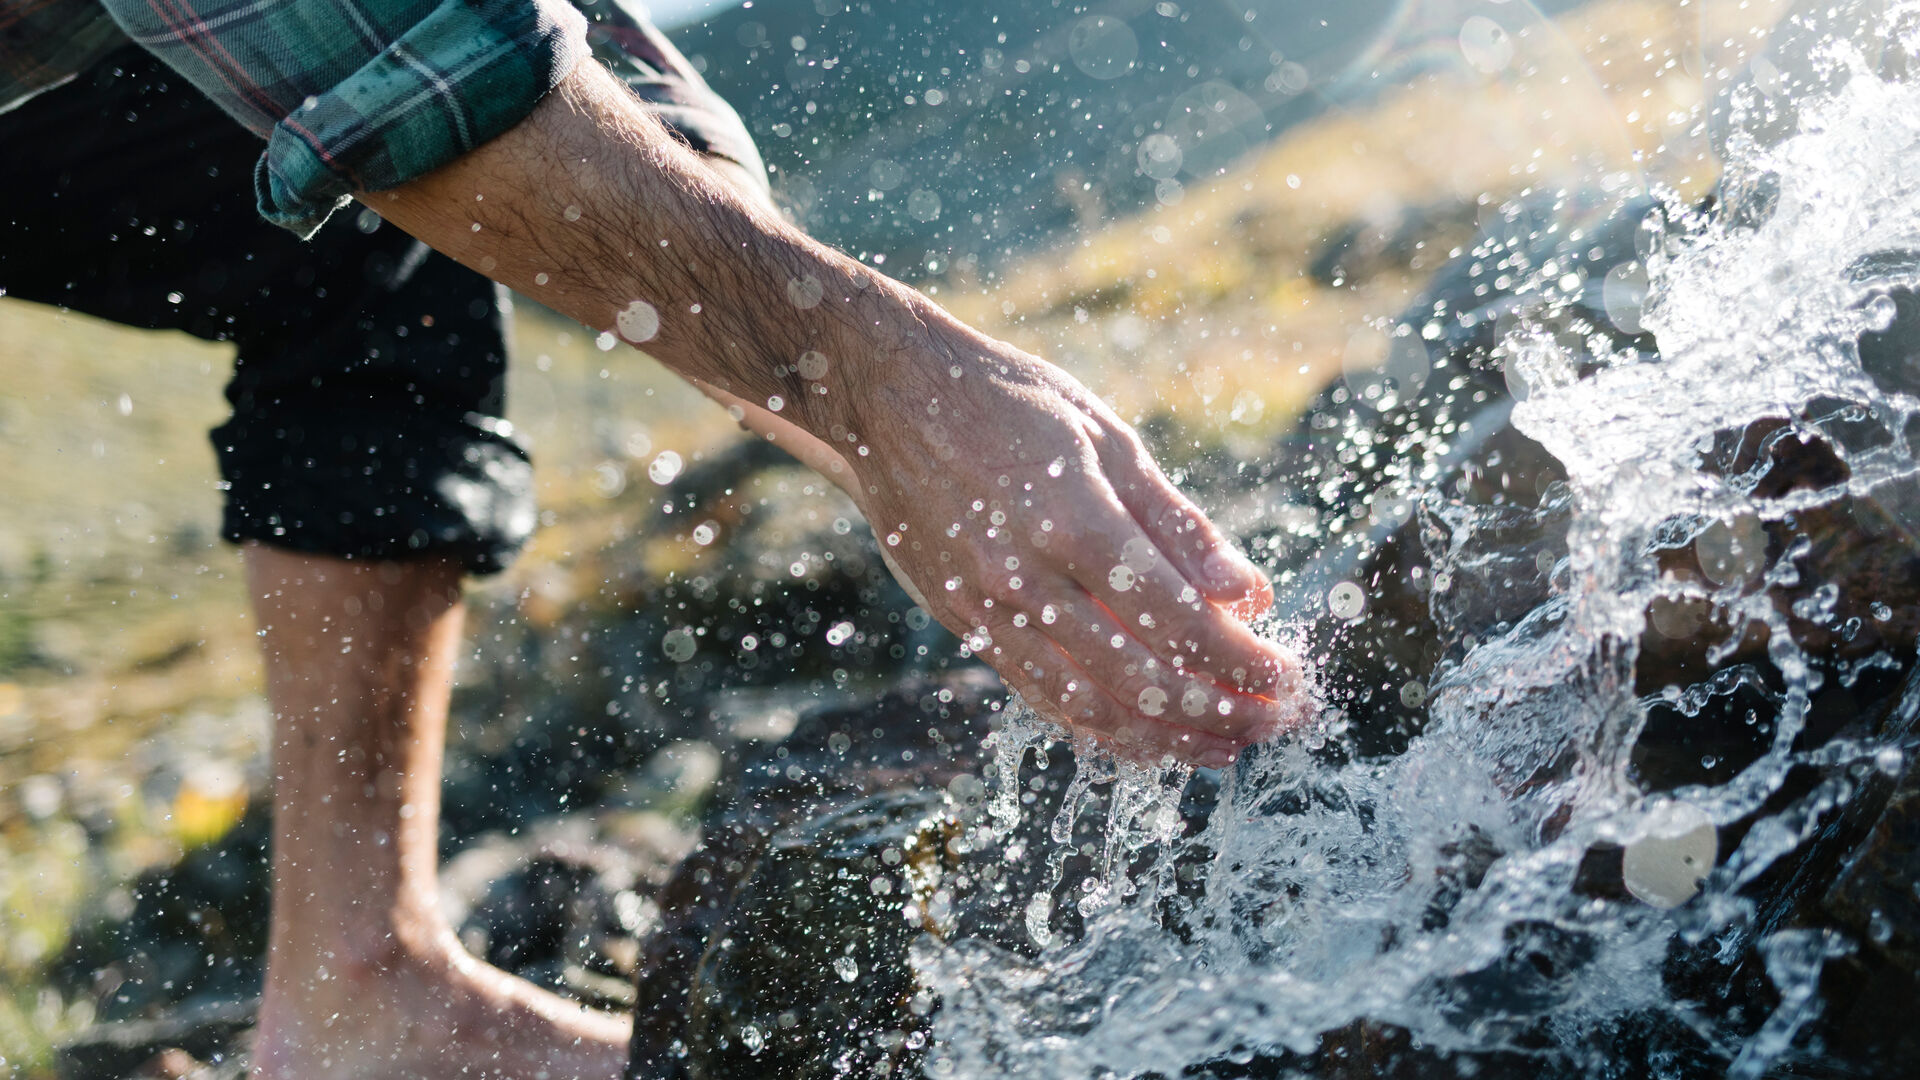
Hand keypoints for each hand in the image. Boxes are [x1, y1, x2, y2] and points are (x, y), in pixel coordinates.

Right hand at [837, 305, 1309, 766]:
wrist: (889, 400)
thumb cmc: (1011, 403)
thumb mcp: (1108, 438)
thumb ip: (1177, 523)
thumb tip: (1247, 593)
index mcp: (1074, 520)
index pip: (1177, 618)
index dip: (1240, 660)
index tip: (1287, 675)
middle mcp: (1026, 577)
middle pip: (1137, 677)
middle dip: (1216, 711)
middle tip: (1270, 723)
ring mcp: (987, 608)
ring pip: (1087, 706)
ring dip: (1164, 739)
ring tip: (1222, 749)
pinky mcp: (964, 623)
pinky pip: (1040, 695)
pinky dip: (1099, 728)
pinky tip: (1146, 739)